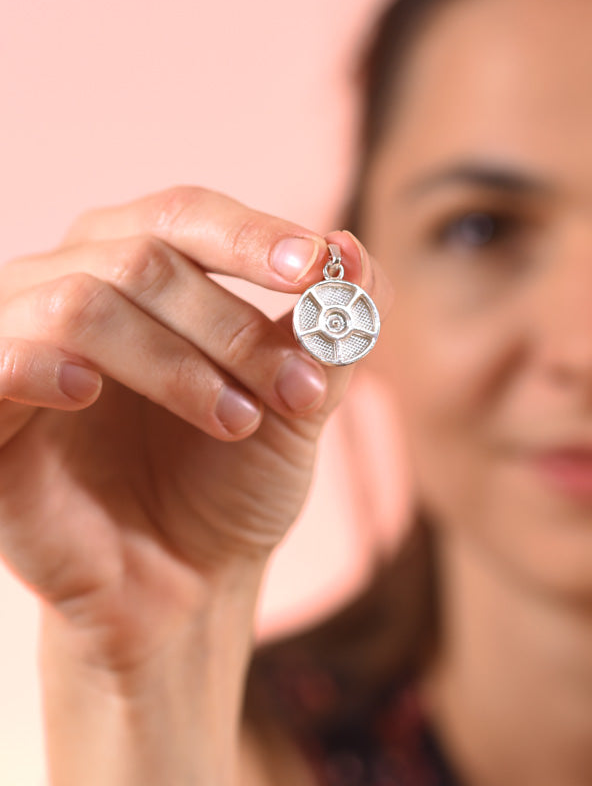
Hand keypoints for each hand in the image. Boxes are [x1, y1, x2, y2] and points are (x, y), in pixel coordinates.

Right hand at [0, 185, 390, 671]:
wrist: (187, 581)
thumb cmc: (238, 481)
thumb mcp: (300, 404)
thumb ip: (329, 329)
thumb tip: (354, 246)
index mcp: (144, 272)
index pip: (188, 216)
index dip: (253, 235)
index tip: (319, 268)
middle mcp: (77, 288)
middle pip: (145, 255)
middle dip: (232, 326)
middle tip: (298, 392)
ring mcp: (25, 345)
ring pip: (85, 302)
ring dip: (176, 364)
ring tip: (236, 423)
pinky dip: (44, 363)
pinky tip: (87, 394)